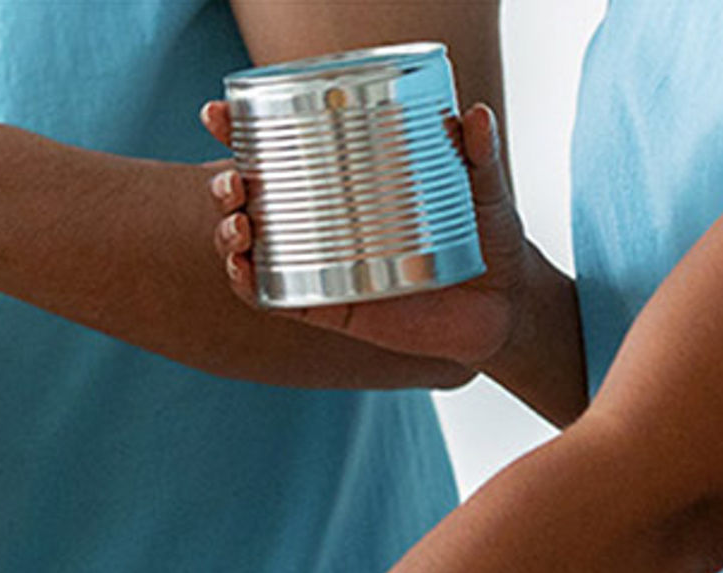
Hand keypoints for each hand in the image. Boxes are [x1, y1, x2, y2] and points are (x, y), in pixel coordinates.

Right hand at [201, 100, 530, 368]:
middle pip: (248, 201)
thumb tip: (472, 113)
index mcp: (344, 186)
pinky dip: (248, 285)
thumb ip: (476, 153)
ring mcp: (321, 266)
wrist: (503, 306)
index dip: (239, 133)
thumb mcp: (481, 186)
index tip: (219, 113)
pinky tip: (242, 270)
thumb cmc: (486, 237)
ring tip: (238, 225)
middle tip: (233, 180)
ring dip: (227, 236)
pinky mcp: (330, 308)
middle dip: (222, 187)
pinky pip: (274, 298)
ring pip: (250, 250)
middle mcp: (322, 225)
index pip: (281, 154)